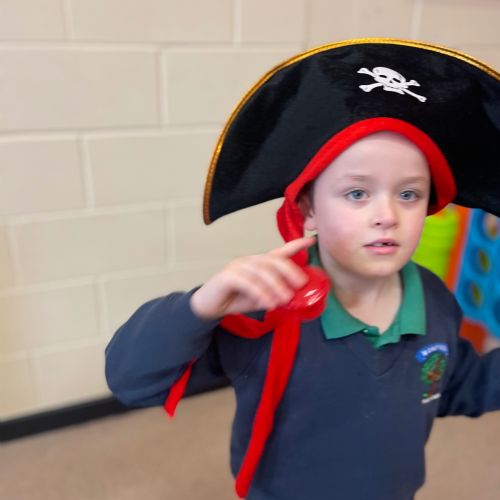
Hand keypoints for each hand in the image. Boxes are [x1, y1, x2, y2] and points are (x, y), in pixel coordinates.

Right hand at [190, 237, 315, 320]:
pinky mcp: (227, 276)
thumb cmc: (236, 298)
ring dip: (276, 286)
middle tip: (300, 284)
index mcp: (259, 264)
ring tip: (285, 300)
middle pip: (273, 260)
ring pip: (262, 272)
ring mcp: (238, 266)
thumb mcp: (260, 298)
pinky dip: (260, 293)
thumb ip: (274, 295)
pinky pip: (248, 283)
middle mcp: (250, 260)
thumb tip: (291, 298)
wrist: (209, 306)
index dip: (296, 245)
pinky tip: (268, 303)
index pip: (280, 251)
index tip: (312, 241)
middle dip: (289, 271)